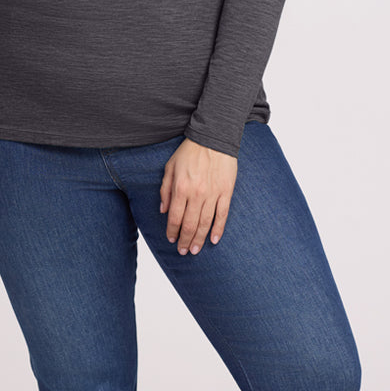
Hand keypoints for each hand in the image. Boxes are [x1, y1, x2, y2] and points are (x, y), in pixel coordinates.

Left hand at [159, 138, 237, 254]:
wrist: (213, 139)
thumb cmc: (189, 152)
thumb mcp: (170, 167)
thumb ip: (165, 190)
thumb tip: (163, 211)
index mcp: (181, 188)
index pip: (175, 217)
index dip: (172, 231)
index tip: (171, 240)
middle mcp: (196, 194)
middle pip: (190, 224)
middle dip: (185, 240)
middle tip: (183, 252)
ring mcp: (213, 194)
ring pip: (205, 223)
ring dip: (199, 239)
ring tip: (195, 250)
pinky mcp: (226, 192)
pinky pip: (222, 215)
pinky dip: (218, 229)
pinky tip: (214, 240)